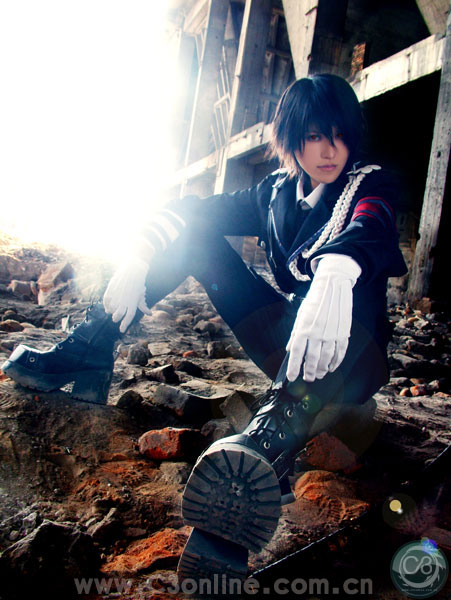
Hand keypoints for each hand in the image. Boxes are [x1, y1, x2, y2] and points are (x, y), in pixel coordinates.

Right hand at [103, 256, 152, 332]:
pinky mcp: (110, 290)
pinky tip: (107, 306)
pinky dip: (106, 305)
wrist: (132, 270)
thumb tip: (150, 314)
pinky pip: (106, 301)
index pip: (129, 317)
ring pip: (111, 309)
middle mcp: (124, 301)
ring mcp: (116, 296)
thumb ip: (143, 306)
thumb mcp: (141, 295)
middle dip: (116, 319)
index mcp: (133, 303)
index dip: (125, 325)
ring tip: (111, 312)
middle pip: (118, 315)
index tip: (122, 330)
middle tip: (115, 319)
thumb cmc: (138, 284)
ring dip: (111, 312)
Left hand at [286, 254, 360, 381]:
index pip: (296, 352)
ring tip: (318, 375)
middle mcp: (317, 332)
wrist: (333, 286)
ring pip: (326, 358)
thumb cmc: (314, 302)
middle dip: (309, 372)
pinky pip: (340, 352)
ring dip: (322, 370)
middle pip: (312, 359)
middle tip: (307, 379)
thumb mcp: (300, 315)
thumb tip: (289, 350)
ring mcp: (331, 333)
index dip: (294, 367)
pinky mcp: (343, 333)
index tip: (292, 377)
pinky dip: (336, 362)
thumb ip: (295, 334)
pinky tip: (331, 368)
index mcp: (304, 328)